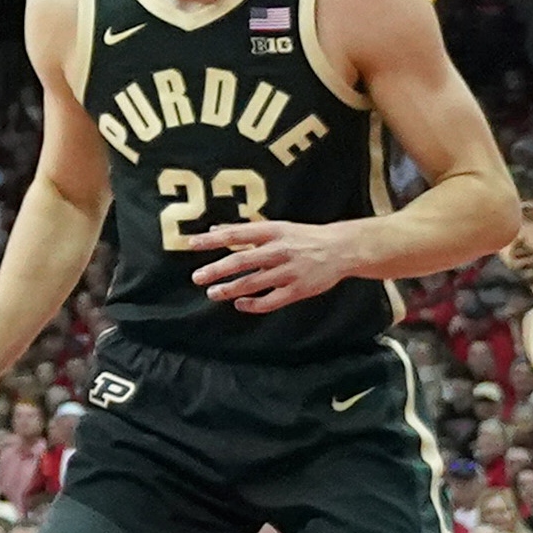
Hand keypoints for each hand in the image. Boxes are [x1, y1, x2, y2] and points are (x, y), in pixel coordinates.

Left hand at [189, 218, 360, 311]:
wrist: (340, 249)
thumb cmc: (303, 237)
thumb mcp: (276, 227)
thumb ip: (245, 231)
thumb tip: (214, 230)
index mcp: (272, 232)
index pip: (236, 234)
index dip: (213, 239)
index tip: (192, 244)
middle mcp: (279, 251)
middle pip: (242, 261)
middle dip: (217, 269)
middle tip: (197, 277)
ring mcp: (289, 272)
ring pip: (254, 283)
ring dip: (230, 289)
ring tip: (212, 293)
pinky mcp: (298, 290)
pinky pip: (271, 300)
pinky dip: (253, 304)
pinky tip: (240, 305)